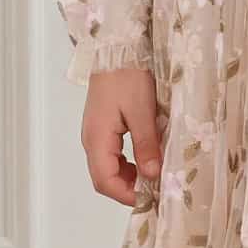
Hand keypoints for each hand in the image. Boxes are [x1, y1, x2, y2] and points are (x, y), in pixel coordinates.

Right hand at [81, 66, 162, 205]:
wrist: (117, 49)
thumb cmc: (128, 76)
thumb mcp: (142, 111)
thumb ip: (146, 144)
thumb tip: (152, 175)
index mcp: (97, 138)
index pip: (105, 181)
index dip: (127, 195)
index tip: (151, 198)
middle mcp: (92, 139)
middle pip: (104, 178)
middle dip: (129, 189)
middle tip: (156, 190)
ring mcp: (95, 133)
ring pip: (108, 167)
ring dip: (129, 177)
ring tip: (154, 176)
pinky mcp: (103, 126)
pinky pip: (112, 154)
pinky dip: (128, 163)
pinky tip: (146, 159)